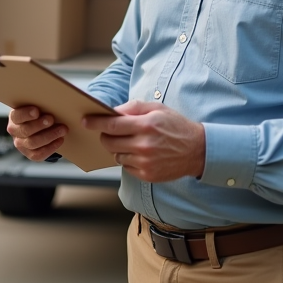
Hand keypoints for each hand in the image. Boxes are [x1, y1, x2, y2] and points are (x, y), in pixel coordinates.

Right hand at [7, 106, 66, 161]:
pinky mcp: (29, 154)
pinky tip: (60, 140)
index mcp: (14, 117)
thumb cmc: (40, 111)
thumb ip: (42, 102)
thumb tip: (55, 97)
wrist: (39, 126)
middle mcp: (15, 131)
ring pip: (33, 143)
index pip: (17, 116)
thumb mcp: (38, 105)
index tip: (37, 111)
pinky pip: (38, 154)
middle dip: (40, 125)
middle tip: (52, 119)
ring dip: (49, 136)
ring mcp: (21, 144)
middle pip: (26, 130)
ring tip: (62, 129)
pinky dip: (51, 148)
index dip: (26, 114)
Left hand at [81, 100, 205, 182]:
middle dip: (105, 136)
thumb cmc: (176, 126)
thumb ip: (133, 107)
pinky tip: (140, 153)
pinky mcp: (147, 175)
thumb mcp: (157, 108)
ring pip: (116, 155)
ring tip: (132, 142)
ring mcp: (145, 162)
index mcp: (146, 125)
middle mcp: (144, 145)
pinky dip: (128, 159)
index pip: (112, 124)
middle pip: (110, 142)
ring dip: (118, 148)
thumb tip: (112, 111)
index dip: (96, 122)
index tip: (85, 121)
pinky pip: (126, 166)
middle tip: (109, 132)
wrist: (197, 150)